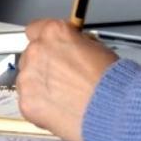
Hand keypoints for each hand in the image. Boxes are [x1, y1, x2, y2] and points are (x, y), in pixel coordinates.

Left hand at [15, 18, 119, 140]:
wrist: (114, 111)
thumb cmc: (112, 81)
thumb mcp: (97, 48)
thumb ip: (75, 44)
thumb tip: (70, 47)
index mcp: (54, 33)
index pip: (35, 30)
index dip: (45, 41)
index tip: (51, 50)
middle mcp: (37, 51)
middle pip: (31, 56)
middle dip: (43, 66)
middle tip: (63, 80)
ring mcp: (29, 77)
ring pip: (27, 79)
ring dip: (40, 86)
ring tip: (63, 98)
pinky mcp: (27, 101)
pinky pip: (28, 101)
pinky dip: (40, 106)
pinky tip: (59, 110)